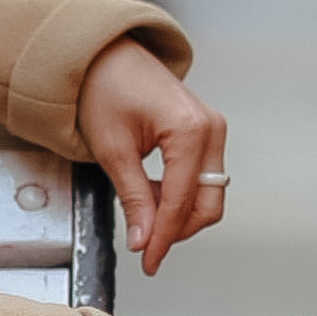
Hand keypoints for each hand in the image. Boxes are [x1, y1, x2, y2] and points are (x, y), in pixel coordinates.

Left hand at [77, 36, 228, 276]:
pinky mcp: (206, 131)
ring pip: (209, 194)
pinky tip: (153, 194)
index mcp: (189, 130)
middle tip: (146, 246)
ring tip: (142, 213)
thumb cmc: (103, 87)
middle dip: (177, 230)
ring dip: (178, 213)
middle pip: (207, 204)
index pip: (181, 202)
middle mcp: (210, 128)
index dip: (164, 238)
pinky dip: (181, 194)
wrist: (104, 54)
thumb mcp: (112, 149)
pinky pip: (203, 176)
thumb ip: (133, 199)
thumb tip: (144, 240)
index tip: (149, 261)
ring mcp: (212, 129)